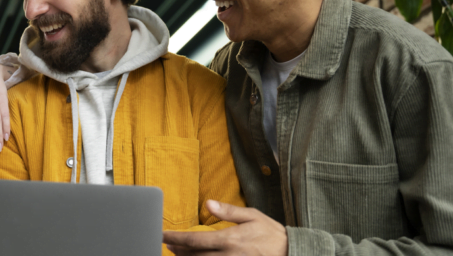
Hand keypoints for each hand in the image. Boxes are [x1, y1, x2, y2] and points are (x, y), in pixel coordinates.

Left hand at [163, 200, 286, 255]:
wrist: (291, 253)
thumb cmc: (271, 234)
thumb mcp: (252, 216)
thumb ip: (229, 211)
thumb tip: (208, 204)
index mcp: (229, 239)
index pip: (195, 240)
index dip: (175, 239)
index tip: (163, 236)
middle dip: (178, 250)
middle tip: (168, 244)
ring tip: (177, 253)